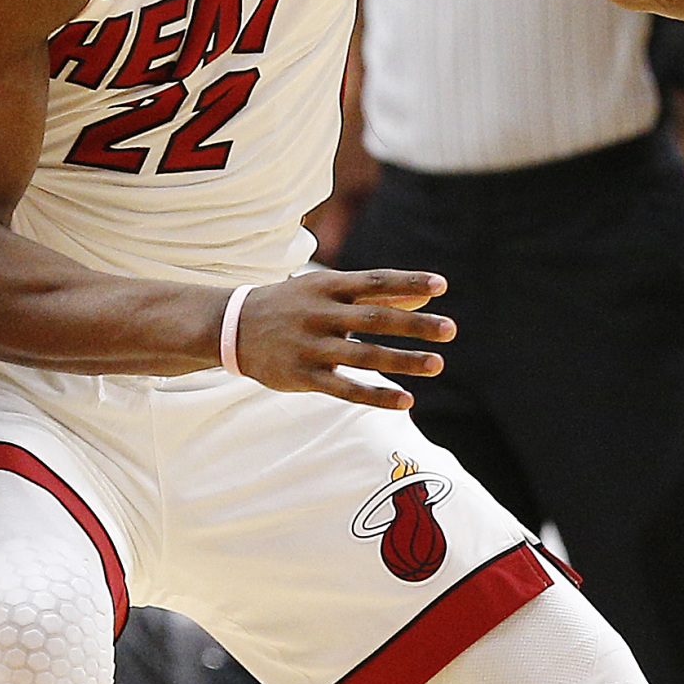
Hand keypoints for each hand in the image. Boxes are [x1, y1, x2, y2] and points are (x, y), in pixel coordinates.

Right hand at [229, 271, 455, 410]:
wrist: (232, 326)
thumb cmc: (290, 305)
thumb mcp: (324, 291)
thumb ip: (371, 296)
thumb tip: (421, 300)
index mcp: (328, 287)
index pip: (375, 281)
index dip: (408, 283)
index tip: (441, 286)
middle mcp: (320, 314)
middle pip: (375, 318)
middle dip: (414, 324)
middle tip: (450, 329)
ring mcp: (311, 346)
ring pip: (364, 355)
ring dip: (403, 361)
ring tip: (437, 364)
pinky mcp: (303, 375)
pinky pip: (345, 388)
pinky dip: (377, 395)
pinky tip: (405, 401)